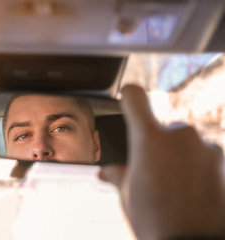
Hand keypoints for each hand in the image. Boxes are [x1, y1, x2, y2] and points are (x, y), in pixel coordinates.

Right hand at [99, 85, 224, 238]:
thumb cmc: (155, 221)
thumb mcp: (127, 196)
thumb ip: (117, 174)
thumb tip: (107, 172)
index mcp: (149, 139)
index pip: (134, 97)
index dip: (129, 97)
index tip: (128, 101)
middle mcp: (180, 135)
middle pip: (163, 127)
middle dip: (158, 144)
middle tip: (153, 171)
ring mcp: (207, 147)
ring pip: (186, 143)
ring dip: (179, 156)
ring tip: (175, 185)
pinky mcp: (224, 162)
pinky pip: (204, 156)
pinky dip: (197, 167)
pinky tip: (192, 190)